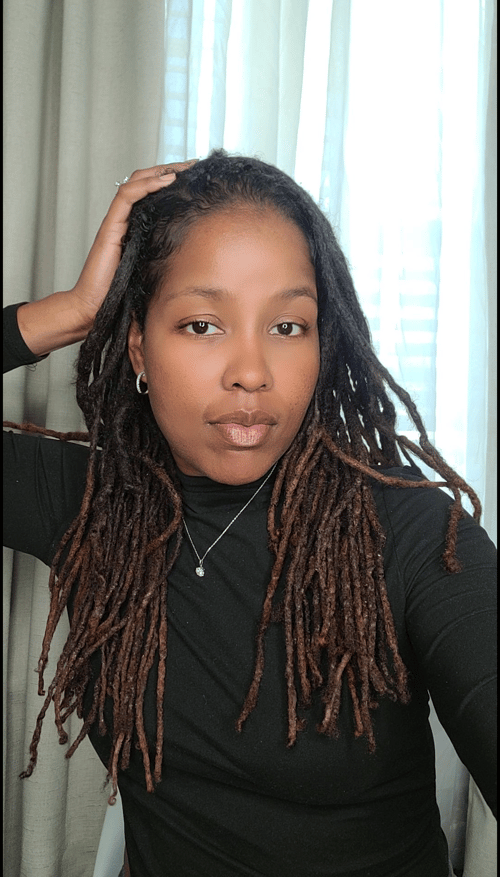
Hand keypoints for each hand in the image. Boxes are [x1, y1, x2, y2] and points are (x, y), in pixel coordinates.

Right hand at [71, 160, 196, 329]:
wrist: (95, 309)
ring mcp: (116, 223)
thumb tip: (199, 264)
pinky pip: (126, 197)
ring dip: (160, 172)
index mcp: (135, 228)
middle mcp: (124, 221)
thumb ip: (168, 262)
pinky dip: (145, 185)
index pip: (151, 194)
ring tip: (183, 168)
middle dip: (170, 170)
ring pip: (135, 183)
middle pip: (145, 182)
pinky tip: (165, 181)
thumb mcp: (154, 274)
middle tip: (194, 165)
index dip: (172, 181)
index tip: (196, 178)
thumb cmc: (121, 296)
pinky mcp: (110, 228)